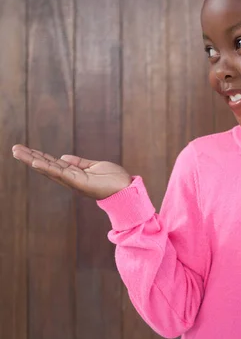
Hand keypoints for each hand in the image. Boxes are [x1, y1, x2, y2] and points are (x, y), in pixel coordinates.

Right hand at [12, 145, 131, 199]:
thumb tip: (63, 157)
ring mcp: (73, 181)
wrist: (127, 189)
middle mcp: (70, 179)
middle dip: (30, 157)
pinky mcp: (78, 182)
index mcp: (74, 174)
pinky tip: (35, 162)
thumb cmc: (114, 179)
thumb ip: (79, 162)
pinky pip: (60, 173)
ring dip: (32, 160)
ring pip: (49, 169)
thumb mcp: (94, 166)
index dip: (39, 156)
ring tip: (18, 152)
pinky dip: (47, 167)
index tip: (26, 149)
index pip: (53, 163)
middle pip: (46, 166)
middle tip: (14, 149)